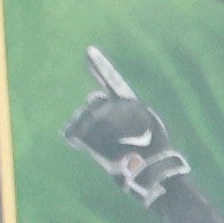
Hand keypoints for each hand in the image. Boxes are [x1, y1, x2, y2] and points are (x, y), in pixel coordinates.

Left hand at [67, 45, 187, 206]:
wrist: (151, 171)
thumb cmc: (152, 152)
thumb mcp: (146, 125)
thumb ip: (124, 111)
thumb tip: (98, 99)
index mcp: (131, 103)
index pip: (113, 80)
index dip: (101, 66)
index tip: (89, 51)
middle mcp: (115, 108)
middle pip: (93, 102)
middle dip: (94, 114)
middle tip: (104, 132)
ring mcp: (101, 122)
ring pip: (82, 118)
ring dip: (85, 128)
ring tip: (99, 143)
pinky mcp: (89, 138)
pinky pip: (71, 133)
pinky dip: (74, 138)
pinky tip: (83, 145)